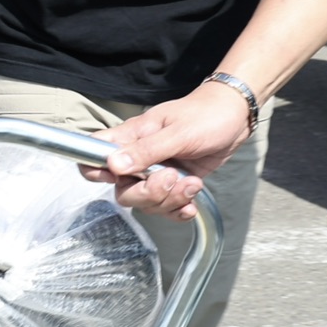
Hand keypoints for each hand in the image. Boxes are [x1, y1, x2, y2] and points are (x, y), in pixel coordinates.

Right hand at [88, 80, 252, 219]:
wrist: (234, 118)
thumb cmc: (205, 115)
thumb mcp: (177, 132)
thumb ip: (146, 150)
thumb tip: (113, 165)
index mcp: (130, 138)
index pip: (93, 154)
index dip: (95, 170)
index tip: (117, 177)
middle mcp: (138, 158)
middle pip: (122, 190)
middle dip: (147, 194)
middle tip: (171, 178)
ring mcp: (156, 173)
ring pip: (147, 202)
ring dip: (170, 200)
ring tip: (192, 183)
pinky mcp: (175, 183)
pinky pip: (167, 207)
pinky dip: (179, 210)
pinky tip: (192, 203)